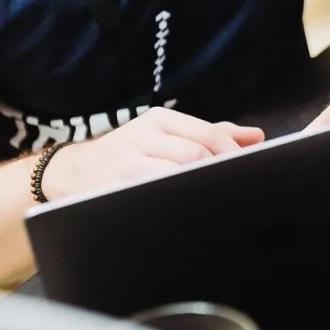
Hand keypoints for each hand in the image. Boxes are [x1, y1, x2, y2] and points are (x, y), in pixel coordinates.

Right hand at [41, 107, 264, 199]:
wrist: (73, 174)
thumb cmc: (130, 155)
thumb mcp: (166, 136)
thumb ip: (212, 134)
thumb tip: (256, 136)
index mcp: (160, 119)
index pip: (209, 134)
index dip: (234, 154)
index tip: (249, 172)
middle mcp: (143, 135)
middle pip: (197, 154)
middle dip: (221, 173)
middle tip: (235, 189)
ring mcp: (128, 162)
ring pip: (178, 174)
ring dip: (202, 188)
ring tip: (215, 200)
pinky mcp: (117, 187)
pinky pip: (157, 194)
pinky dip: (178, 202)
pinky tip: (189, 209)